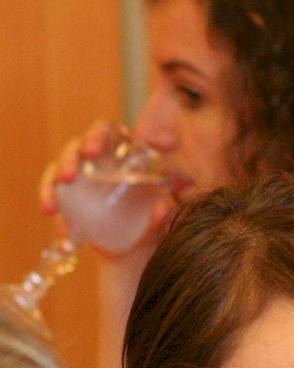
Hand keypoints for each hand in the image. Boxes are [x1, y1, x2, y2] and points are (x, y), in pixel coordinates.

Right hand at [38, 121, 172, 253]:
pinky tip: (54, 218)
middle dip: (69, 159)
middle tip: (69, 177)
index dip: (95, 136)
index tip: (91, 152)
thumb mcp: (167, 201)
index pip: (104, 131)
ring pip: (60, 169)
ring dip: (52, 183)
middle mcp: (97, 158)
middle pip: (76, 147)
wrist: (145, 235)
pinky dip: (51, 204)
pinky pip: (55, 194)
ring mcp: (81, 175)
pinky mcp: (70, 195)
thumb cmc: (157, 206)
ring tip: (52, 205)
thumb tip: (160, 213)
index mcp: (121, 149)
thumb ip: (167, 205)